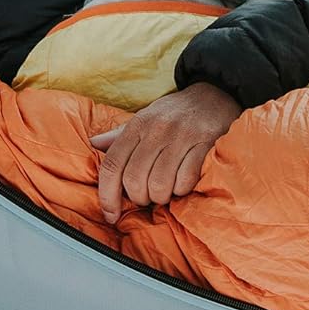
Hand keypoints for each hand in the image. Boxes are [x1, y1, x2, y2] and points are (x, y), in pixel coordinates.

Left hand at [89, 81, 242, 223]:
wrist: (215, 95)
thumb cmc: (175, 113)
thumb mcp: (144, 118)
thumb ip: (119, 135)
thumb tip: (93, 144)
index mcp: (138, 125)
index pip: (113, 165)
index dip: (107, 195)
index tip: (110, 214)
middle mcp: (157, 130)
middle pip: (135, 179)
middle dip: (139, 198)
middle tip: (147, 197)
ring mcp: (181, 136)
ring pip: (160, 184)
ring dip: (161, 197)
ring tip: (166, 191)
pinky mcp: (205, 144)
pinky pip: (186, 179)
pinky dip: (182, 190)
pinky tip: (183, 183)